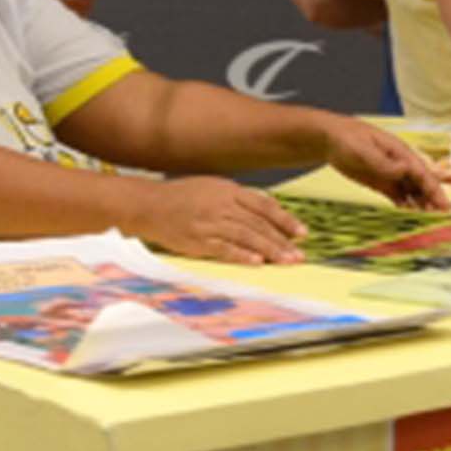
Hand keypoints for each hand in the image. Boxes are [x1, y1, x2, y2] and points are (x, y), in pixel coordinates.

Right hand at [129, 177, 306, 264]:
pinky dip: (242, 255)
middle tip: (300, 255)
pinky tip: (257, 262)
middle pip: (258, 224)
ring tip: (286, 261)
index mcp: (228, 190)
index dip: (285, 220)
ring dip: (269, 250)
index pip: (264, 206)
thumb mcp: (213, 187)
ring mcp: (209, 222)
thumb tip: (268, 210)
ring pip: (246, 236)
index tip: (302, 233)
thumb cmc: (181, 196)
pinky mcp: (197, 240)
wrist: (147, 205)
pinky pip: (223, 249)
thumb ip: (240, 198)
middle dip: (282, 240)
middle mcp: (221, 205)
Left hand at [322, 115, 448, 209]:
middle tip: (440, 218)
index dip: (435, 190)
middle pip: (422, 184)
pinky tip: (409, 215)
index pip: (423, 174)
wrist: (331, 140)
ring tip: (427, 220)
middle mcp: (401, 165)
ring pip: (412, 192)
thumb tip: (404, 170)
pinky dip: (405, 206)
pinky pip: (398, 196)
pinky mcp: (382, 183)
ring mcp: (392, 175)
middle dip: (432, 200)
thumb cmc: (349, 139)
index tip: (444, 205)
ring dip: (421, 204)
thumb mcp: (365, 149)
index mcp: (401, 153)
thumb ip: (384, 162)